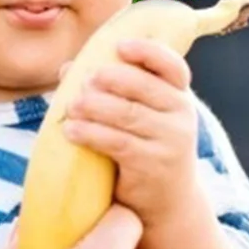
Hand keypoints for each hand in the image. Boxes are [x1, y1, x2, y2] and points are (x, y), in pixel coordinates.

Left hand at [61, 38, 199, 226]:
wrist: (166, 202)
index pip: (173, 67)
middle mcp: (181, 115)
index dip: (149, 52)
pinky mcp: (152, 164)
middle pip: (144, 87)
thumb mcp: (137, 117)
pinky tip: (69, 130)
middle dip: (110, 79)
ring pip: (127, 114)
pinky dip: (90, 133)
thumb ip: (110, 90)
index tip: (119, 46)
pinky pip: (117, 142)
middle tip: (85, 81)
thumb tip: (67, 68)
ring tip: (70, 107)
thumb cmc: (144, 149)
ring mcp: (170, 141)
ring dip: (93, 107)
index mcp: (179, 96)